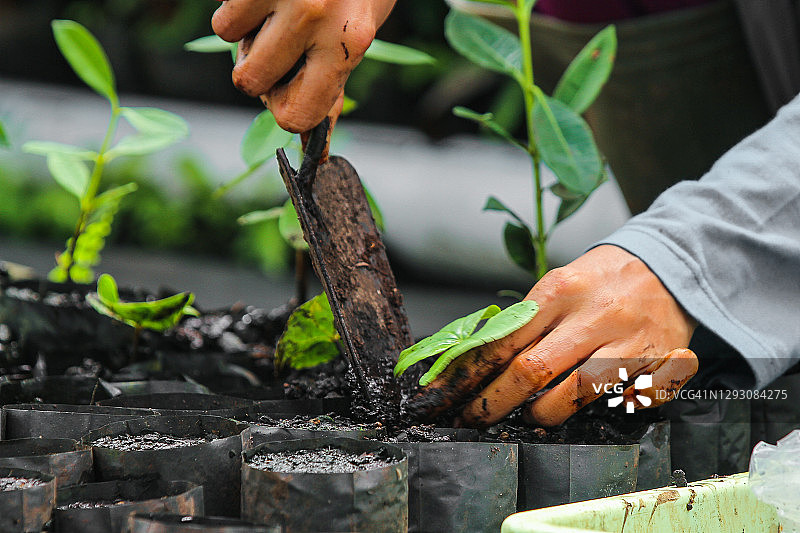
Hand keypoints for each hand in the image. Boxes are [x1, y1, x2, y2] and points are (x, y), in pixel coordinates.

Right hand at [212, 0, 395, 132]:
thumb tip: (313, 137)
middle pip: (250, 82)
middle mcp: (315, 17)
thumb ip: (334, 79)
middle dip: (257, 69)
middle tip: (279, 45)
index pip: (296, 115)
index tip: (289, 93)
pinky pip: (224, 8)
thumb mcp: (362, 30)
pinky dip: (238, 3)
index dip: (286, 110)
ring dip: (245, 30)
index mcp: (348, 43)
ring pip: (228, 40)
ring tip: (277, 7)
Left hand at [406, 245, 698, 426]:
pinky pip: (618, 403)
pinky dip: (594, 411)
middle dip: (494, 402)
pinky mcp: (658, 367)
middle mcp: (595, 316)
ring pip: (573, 396)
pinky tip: (582, 408)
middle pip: (532, 370)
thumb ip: (528, 320)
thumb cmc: (603, 279)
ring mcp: (629, 344)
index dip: (471, 372)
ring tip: (529, 414)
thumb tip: (480, 360)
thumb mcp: (560, 282)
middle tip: (474, 417)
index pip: (505, 339)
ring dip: (542, 414)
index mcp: (561, 290)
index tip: (449, 393)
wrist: (671, 264)